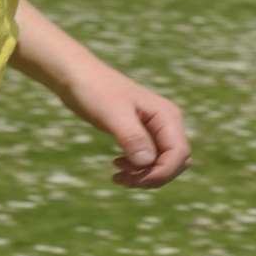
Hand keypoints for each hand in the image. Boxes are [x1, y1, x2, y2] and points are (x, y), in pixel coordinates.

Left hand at [67, 60, 190, 188]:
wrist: (76, 75)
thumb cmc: (94, 90)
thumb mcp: (112, 114)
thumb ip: (132, 137)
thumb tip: (147, 162)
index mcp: (166, 115)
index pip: (179, 154)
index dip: (161, 173)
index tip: (134, 179)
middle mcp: (166, 122)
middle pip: (175, 162)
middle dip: (153, 177)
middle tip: (124, 179)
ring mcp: (155, 128)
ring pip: (163, 163)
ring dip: (144, 175)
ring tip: (118, 176)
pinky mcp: (141, 133)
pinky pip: (149, 159)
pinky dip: (137, 168)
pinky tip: (117, 165)